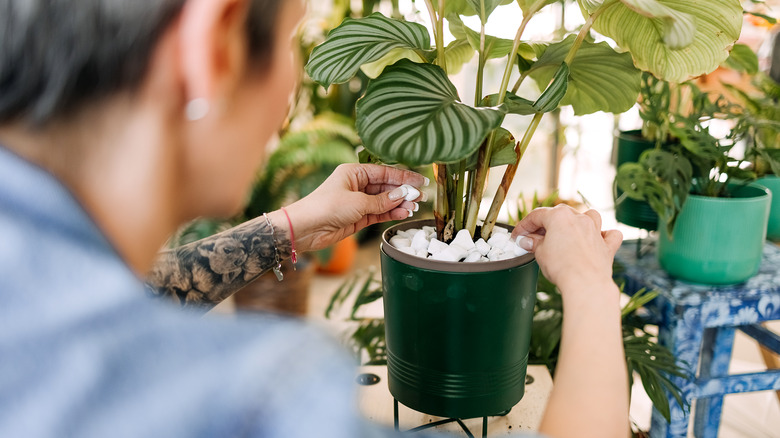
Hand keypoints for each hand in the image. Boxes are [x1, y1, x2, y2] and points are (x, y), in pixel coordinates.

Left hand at [279, 163, 427, 251]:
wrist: (306, 228)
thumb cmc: (325, 207)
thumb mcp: (357, 202)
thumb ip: (382, 201)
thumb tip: (402, 195)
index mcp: (354, 172)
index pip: (384, 172)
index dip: (403, 177)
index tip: (420, 182)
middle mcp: (357, 185)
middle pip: (386, 186)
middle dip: (403, 192)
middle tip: (420, 197)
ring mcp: (357, 201)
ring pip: (384, 201)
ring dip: (399, 204)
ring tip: (414, 208)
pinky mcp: (357, 216)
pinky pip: (379, 212)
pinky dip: (391, 213)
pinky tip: (403, 213)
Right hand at [511, 205, 622, 293]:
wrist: (585, 283)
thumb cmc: (562, 267)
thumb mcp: (540, 253)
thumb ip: (534, 243)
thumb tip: (528, 240)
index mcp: (560, 216)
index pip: (536, 216)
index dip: (523, 226)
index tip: (517, 236)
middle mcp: (579, 218)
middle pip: (560, 215)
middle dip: (546, 225)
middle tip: (534, 238)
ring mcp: (595, 230)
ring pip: (588, 216)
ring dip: (578, 221)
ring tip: (568, 233)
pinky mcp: (607, 246)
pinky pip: (610, 235)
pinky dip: (605, 235)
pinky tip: (599, 239)